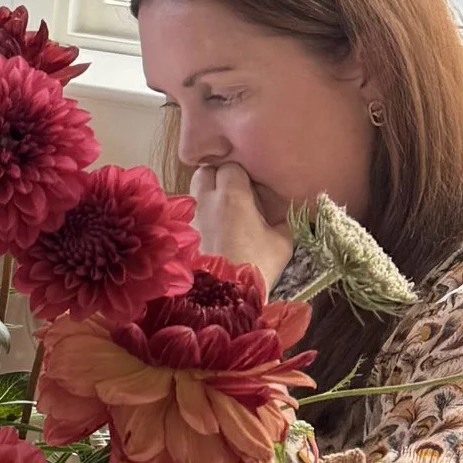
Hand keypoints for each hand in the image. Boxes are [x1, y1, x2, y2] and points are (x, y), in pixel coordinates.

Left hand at [188, 161, 292, 292]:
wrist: (225, 296)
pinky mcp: (180, 233)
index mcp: (232, 195)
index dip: (242, 173)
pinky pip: (187, 212)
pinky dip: (198, 213)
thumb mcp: (282, 241)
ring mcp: (189, 215)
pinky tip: (212, 228)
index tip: (252, 186)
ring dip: (205, 193)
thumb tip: (280, 209)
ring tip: (222, 209)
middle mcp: (205, 200)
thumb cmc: (257, 266)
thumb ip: (282, 217)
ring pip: (193, 190)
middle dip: (218, 176)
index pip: (231, 166)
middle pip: (205, 171)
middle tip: (234, 192)